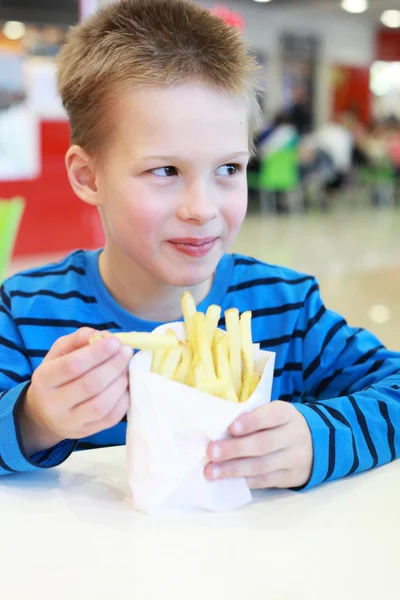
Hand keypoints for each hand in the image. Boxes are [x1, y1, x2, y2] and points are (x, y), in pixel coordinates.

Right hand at [18, 328, 132, 455]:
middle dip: (114, 365)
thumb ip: (78, 339)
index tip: (115, 342)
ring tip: (128, 367)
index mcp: (44, 380)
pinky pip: (111, 418)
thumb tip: (103, 335)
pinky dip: (124, 398)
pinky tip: (126, 384)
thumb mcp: (59, 353)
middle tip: (127, 351)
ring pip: (102, 404)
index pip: (72, 366)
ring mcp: (70, 422)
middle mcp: (54, 404)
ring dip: (121, 382)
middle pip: (90, 385)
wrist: (44, 413)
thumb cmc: (56, 376)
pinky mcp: (86, 433)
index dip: (97, 353)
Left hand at [204, 401, 312, 488]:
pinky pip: (265, 481)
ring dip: (234, 469)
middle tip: (211, 452)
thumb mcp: (274, 413)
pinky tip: (227, 480)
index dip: (251, 422)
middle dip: (235, 449)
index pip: (271, 416)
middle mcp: (294, 436)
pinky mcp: (291, 478)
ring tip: (211, 471)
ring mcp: (294, 459)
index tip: (231, 427)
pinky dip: (244, 481)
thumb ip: (253, 417)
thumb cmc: (280, 425)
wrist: (315, 444)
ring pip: (262, 466)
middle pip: (263, 444)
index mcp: (287, 414)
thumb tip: (219, 430)